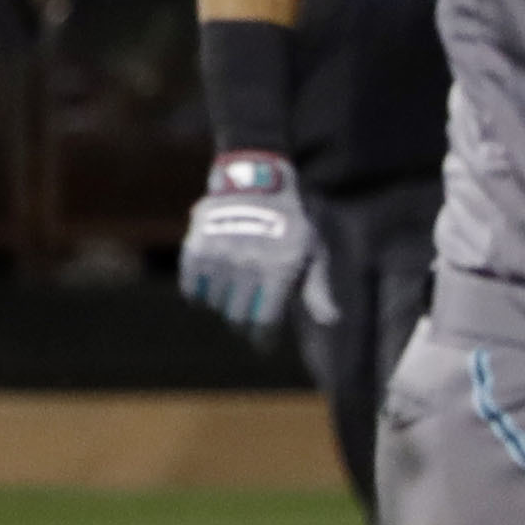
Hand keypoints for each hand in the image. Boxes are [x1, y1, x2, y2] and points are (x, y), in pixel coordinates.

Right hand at [177, 151, 316, 343]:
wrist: (255, 183)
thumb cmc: (290, 223)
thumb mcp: (312, 252)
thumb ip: (318, 289)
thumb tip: (332, 321)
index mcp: (279, 270)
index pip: (265, 321)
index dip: (262, 338)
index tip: (262, 342)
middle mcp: (248, 266)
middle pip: (238, 317)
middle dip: (243, 323)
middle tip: (246, 318)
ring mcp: (220, 257)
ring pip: (215, 305)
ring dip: (223, 305)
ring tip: (232, 293)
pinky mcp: (196, 249)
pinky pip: (192, 289)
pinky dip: (199, 293)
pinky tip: (212, 285)